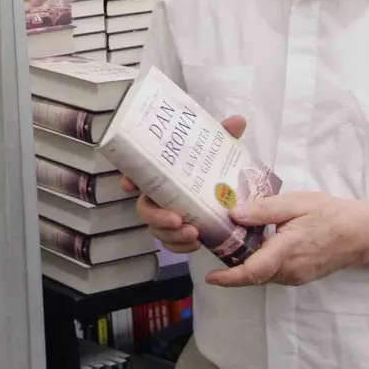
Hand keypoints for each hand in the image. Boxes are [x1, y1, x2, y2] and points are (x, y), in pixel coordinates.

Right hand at [121, 115, 247, 254]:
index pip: (137, 174)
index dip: (129, 180)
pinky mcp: (178, 232)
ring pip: (157, 230)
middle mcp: (159, 196)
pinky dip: (181, 247)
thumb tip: (238, 121)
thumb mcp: (218, 149)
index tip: (129, 185)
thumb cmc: (212, 166)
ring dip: (172, 236)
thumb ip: (225, 135)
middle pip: (145, 209)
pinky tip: (197, 245)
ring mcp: (166, 216)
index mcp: (163, 174)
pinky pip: (171, 244)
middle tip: (177, 220)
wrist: (228, 191)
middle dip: (157, 217)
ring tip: (194, 235)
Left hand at [205, 191, 368, 288]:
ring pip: (264, 274)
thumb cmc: (330, 214)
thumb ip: (264, 209)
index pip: (252, 271)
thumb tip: (234, 214)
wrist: (361, 233)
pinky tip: (262, 245)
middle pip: (253, 274)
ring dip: (249, 263)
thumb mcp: (297, 203)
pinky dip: (263, 263)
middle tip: (219, 245)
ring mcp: (296, 277)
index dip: (228, 278)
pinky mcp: (301, 277)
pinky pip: (275, 273)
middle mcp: (289, 270)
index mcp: (286, 250)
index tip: (210, 278)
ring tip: (237, 241)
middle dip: (233, 265)